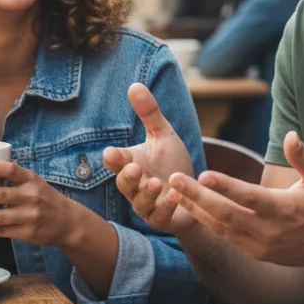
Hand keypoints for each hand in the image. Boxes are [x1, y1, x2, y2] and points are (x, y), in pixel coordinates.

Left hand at [0, 160, 72, 246]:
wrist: (67, 221)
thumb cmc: (44, 198)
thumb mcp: (35, 183)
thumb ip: (15, 179)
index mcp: (32, 180)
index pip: (12, 170)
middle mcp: (32, 196)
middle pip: (0, 195)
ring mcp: (29, 215)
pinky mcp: (26, 232)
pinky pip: (1, 232)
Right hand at [103, 83, 196, 235]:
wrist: (193, 190)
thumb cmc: (172, 162)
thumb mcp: (162, 134)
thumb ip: (149, 113)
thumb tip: (134, 84)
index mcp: (132, 164)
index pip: (116, 162)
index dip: (113, 159)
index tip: (111, 153)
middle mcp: (136, 186)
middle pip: (124, 184)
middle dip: (127, 177)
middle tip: (133, 167)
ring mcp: (148, 205)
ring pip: (140, 203)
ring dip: (147, 193)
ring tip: (155, 182)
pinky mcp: (164, 218)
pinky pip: (161, 216)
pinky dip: (167, 207)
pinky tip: (176, 195)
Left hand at [168, 131, 303, 268]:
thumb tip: (291, 135)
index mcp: (284, 209)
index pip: (249, 197)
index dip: (225, 186)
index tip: (204, 174)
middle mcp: (268, 230)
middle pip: (225, 214)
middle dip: (197, 196)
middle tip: (173, 179)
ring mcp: (258, 245)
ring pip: (219, 227)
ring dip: (194, 209)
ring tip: (171, 192)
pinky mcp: (254, 252)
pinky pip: (224, 237)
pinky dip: (205, 222)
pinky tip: (189, 208)